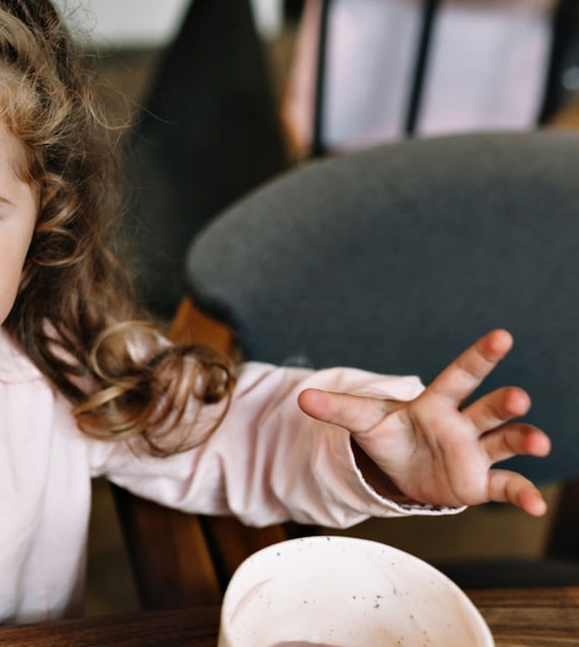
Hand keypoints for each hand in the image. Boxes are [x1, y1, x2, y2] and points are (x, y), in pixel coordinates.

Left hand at [296, 330, 550, 515]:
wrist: (402, 469)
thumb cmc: (391, 435)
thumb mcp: (364, 421)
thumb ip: (338, 408)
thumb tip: (302, 397)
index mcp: (436, 403)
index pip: (460, 375)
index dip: (479, 356)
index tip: (502, 336)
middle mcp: (464, 424)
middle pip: (488, 407)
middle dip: (504, 402)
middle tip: (518, 397)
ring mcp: (476, 452)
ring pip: (505, 441)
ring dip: (524, 440)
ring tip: (538, 443)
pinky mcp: (480, 482)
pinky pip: (506, 486)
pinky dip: (523, 495)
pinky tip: (537, 505)